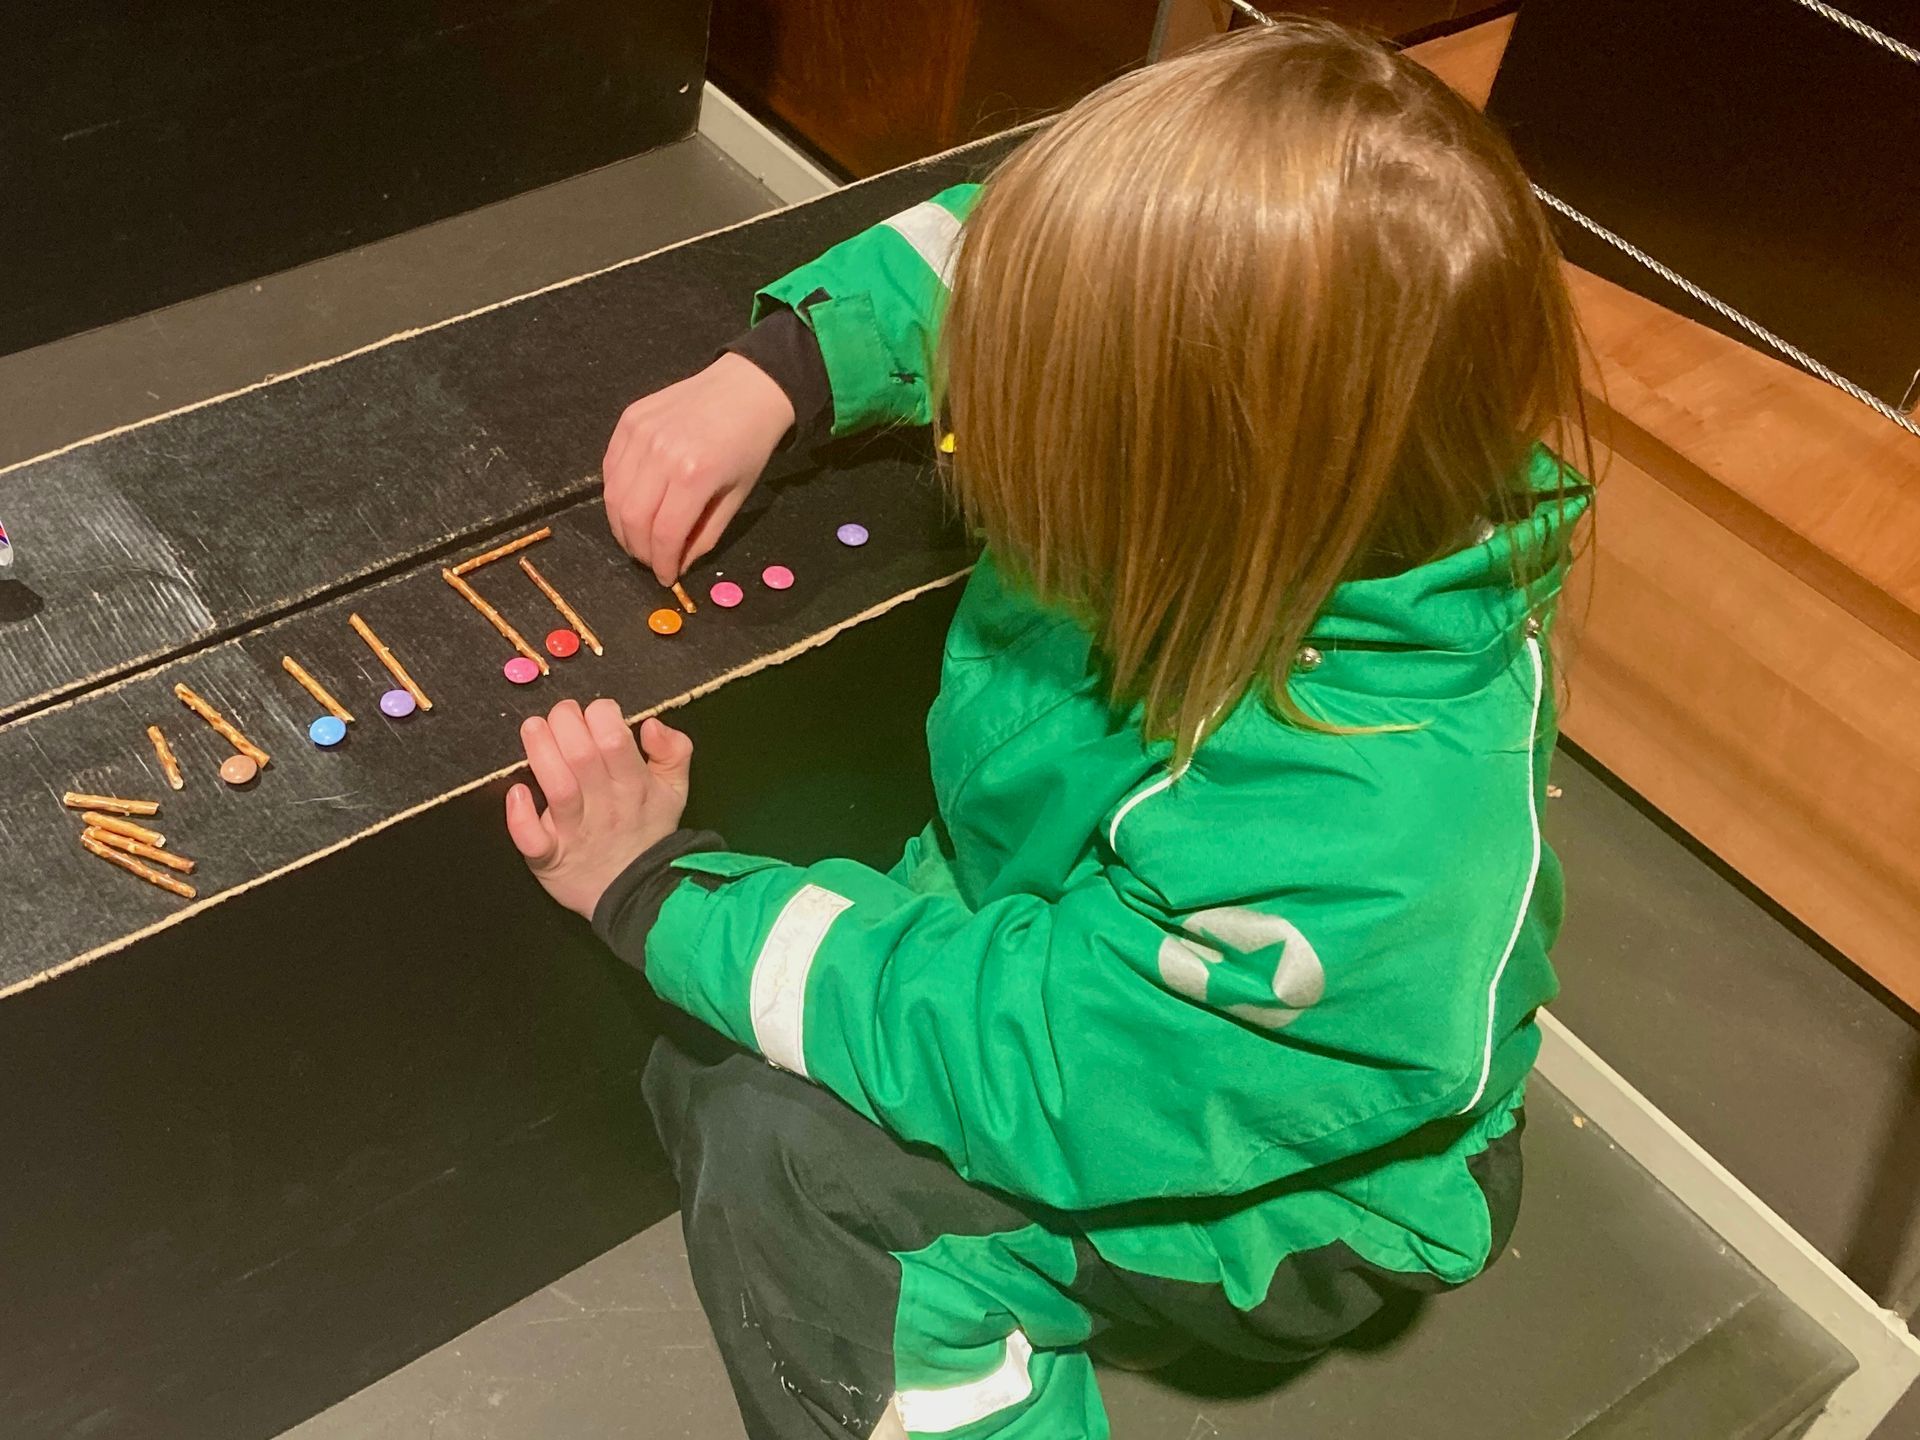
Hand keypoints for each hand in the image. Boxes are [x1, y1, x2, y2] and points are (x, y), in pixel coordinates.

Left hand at [506, 700, 693, 919]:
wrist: (637, 892)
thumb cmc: (648, 830)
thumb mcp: (674, 789)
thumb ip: (674, 750)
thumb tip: (651, 723)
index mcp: (634, 784)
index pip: (616, 738)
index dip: (600, 713)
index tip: (592, 714)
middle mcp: (604, 804)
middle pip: (582, 755)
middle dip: (565, 723)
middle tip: (559, 716)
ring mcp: (575, 831)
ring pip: (557, 786)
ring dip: (541, 752)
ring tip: (532, 728)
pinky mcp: (549, 856)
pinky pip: (532, 839)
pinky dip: (520, 816)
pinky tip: (517, 793)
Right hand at [603, 353, 794, 584]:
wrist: (746, 388)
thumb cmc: (749, 445)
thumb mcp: (737, 497)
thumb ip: (705, 535)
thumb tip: (678, 565)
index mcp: (694, 475)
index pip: (664, 534)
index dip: (661, 563)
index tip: (665, 578)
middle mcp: (661, 453)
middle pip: (631, 518)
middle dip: (637, 549)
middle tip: (650, 560)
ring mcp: (640, 433)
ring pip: (613, 496)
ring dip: (622, 526)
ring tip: (639, 537)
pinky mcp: (628, 420)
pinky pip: (610, 469)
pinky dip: (617, 495)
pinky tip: (633, 505)